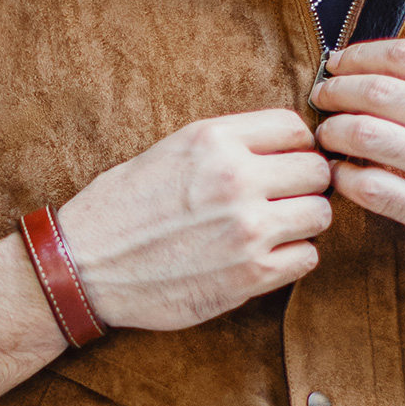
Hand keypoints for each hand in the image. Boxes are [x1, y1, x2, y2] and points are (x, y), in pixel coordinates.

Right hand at [57, 109, 331, 330]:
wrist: (84, 268)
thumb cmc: (121, 209)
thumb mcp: (170, 150)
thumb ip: (227, 144)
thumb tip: (283, 146)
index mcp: (214, 139)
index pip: (295, 129)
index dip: (295, 148)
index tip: (283, 164)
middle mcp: (235, 178)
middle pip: (318, 171)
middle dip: (305, 185)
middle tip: (283, 200)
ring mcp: (246, 229)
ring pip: (320, 215)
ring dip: (303, 223)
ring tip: (274, 229)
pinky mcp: (250, 276)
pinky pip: (307, 258)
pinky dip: (292, 258)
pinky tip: (265, 257)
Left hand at [312, 39, 404, 289]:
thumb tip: (377, 71)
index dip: (359, 56)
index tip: (336, 64)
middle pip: (380, 91)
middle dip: (337, 91)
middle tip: (321, 99)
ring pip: (368, 135)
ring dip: (333, 133)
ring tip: (326, 136)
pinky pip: (372, 188)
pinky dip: (345, 178)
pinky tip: (341, 176)